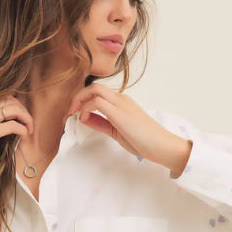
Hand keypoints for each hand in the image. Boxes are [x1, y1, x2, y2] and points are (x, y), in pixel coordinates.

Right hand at [0, 95, 33, 173]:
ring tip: (29, 130)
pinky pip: (13, 126)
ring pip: (15, 110)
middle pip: (12, 101)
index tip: (20, 116)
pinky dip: (23, 129)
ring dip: (27, 119)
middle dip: (24, 111)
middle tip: (28, 123)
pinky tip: (24, 136)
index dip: (15, 104)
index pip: (2, 96)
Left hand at [67, 83, 191, 172]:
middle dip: (77, 97)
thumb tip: (84, 118)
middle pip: (94, 87)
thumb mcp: (117, 131)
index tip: (74, 114)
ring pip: (94, 90)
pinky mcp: (119, 112)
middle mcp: (121, 99)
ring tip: (73, 114)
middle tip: (69, 112)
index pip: (98, 93)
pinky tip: (84, 119)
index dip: (82, 100)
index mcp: (121, 103)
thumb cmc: (143, 140)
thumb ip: (101, 123)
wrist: (161, 145)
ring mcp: (120, 104)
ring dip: (79, 100)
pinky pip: (97, 102)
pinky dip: (86, 109)